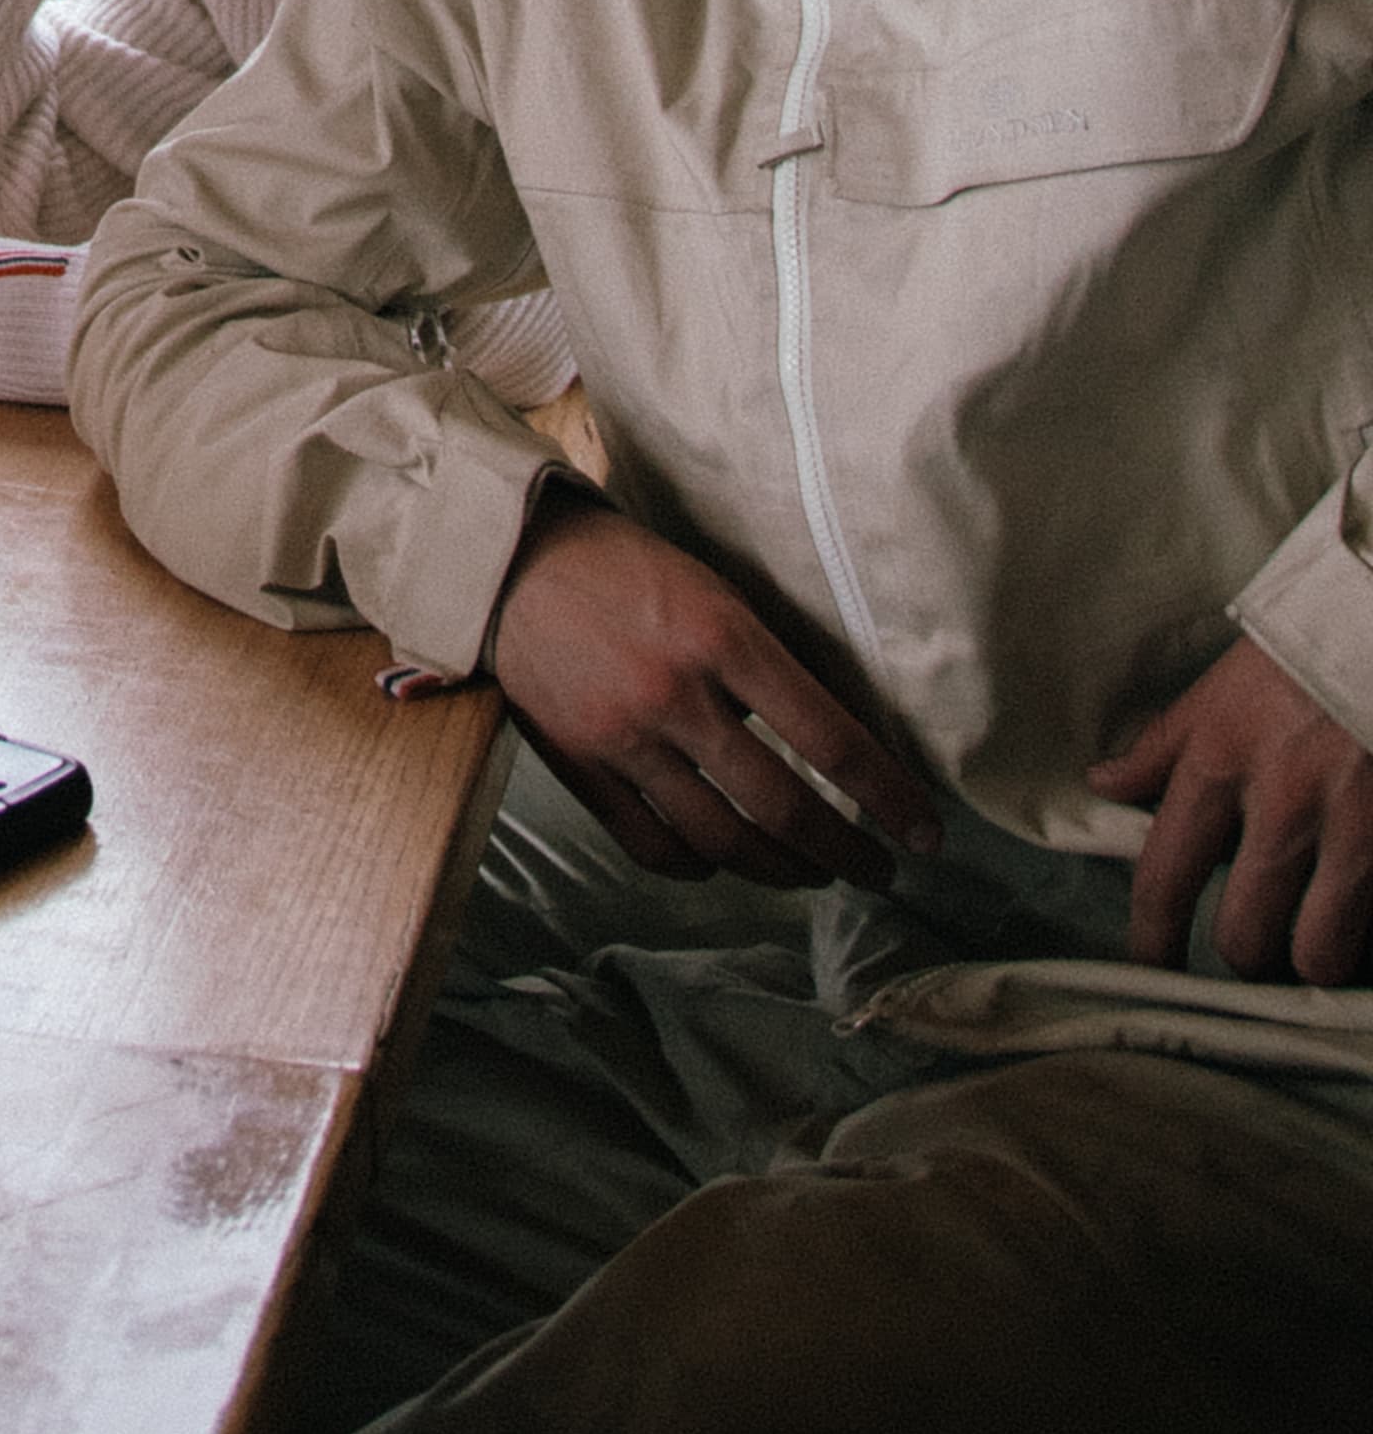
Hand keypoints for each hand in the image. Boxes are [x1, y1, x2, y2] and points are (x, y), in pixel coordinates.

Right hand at [488, 503, 937, 884]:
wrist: (508, 561)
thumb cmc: (626, 566)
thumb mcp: (713, 589)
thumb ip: (767, 660)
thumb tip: (837, 738)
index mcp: (720, 636)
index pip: (829, 740)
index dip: (888, 797)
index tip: (925, 834)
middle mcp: (675, 694)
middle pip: (782, 810)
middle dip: (846, 854)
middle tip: (878, 870)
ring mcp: (622, 738)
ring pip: (723, 841)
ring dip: (783, 871)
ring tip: (812, 872)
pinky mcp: (579, 767)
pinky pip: (654, 846)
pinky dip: (700, 866)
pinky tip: (723, 859)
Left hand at [1092, 637, 1372, 981]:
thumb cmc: (1301, 655)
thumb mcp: (1217, 691)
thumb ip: (1162, 748)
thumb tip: (1103, 783)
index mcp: (1218, 765)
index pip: (1164, 878)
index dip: (1152, 940)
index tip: (1152, 965)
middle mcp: (1280, 807)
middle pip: (1244, 938)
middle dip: (1244, 957)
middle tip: (1251, 947)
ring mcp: (1352, 829)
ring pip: (1319, 954)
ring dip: (1312, 960)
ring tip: (1311, 943)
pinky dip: (1367, 933)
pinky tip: (1361, 916)